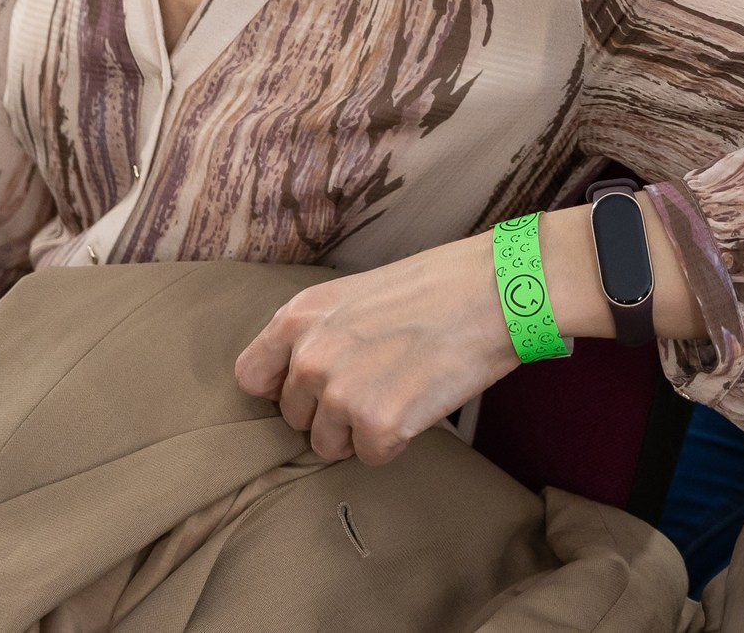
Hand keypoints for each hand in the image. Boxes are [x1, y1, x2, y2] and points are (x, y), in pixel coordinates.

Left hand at [234, 235, 520, 466]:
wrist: (493, 292)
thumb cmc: (433, 287)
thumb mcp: (354, 293)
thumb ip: (319, 332)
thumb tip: (302, 375)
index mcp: (298, 318)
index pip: (251, 377)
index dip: (281, 388)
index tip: (310, 389)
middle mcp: (309, 357)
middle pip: (294, 417)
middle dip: (329, 412)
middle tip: (375, 386)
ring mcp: (341, 394)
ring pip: (327, 445)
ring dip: (359, 432)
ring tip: (398, 393)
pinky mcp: (378, 426)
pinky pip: (370, 456)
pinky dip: (394, 442)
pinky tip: (418, 405)